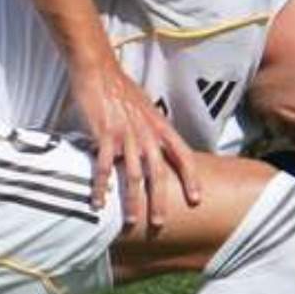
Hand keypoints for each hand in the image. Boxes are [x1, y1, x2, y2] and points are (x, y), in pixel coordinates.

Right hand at [69, 59, 200, 228]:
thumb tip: (161, 148)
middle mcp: (146, 132)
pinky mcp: (103, 134)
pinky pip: (102, 167)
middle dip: (160, 200)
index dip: (191, 178)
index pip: (183, 155)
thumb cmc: (122, 90)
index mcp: (160, 126)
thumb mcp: (147, 109)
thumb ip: (155, 129)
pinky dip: (100, 187)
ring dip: (133, 201)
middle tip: (160, 224)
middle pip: (158, 172)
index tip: (196, 199)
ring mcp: (126, 134)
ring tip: (132, 221)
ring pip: (132, 174)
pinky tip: (98, 203)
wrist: (99, 69)